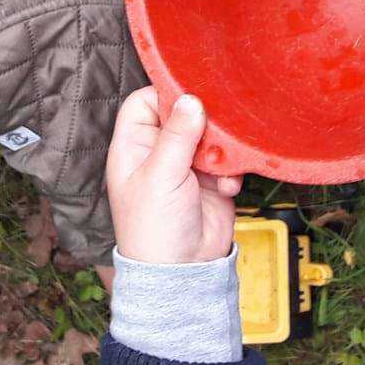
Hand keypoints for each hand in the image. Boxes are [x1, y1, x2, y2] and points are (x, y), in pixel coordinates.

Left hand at [105, 88, 242, 264]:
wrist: (184, 272)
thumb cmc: (155, 228)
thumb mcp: (161, 176)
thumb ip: (176, 135)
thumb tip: (190, 99)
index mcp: (134, 147)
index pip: (144, 102)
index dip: (164, 94)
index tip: (190, 92)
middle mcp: (158, 152)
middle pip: (182, 115)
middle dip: (203, 121)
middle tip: (215, 127)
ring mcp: (185, 167)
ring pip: (209, 136)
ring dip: (221, 148)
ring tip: (220, 165)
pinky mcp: (210, 181)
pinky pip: (226, 161)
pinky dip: (231, 171)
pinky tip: (226, 187)